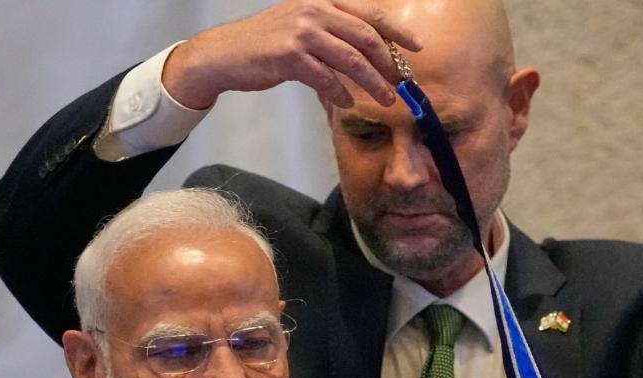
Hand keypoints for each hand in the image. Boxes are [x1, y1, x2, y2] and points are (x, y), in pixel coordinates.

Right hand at [161, 0, 423, 109]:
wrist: (225, 54)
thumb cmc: (265, 44)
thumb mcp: (301, 26)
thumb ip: (332, 34)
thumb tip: (367, 58)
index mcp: (323, 0)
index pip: (369, 14)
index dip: (396, 31)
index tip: (417, 48)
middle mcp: (315, 10)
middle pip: (366, 37)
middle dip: (389, 63)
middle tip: (402, 84)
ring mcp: (302, 32)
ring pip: (351, 60)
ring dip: (372, 83)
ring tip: (384, 100)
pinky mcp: (290, 56)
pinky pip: (326, 78)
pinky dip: (340, 93)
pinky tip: (347, 104)